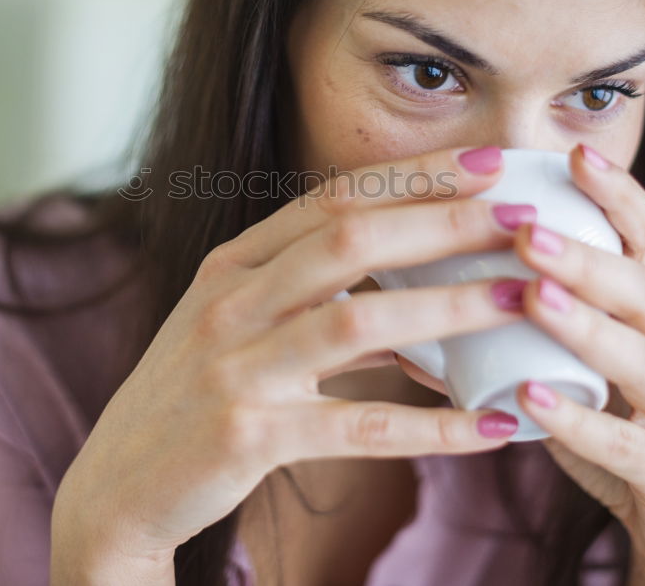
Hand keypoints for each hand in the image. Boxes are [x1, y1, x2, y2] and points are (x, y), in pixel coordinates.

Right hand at [51, 145, 539, 575]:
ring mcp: (235, 367)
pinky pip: (356, 425)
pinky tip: (492, 427)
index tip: (488, 161)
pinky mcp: (246, 436)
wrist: (120, 483)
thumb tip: (423, 293)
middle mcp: (231, 301)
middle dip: (443, 220)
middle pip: (349, 240)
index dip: (414, 176)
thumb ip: (317, 297)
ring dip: (449, 308)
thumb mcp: (239, 323)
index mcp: (234, 263)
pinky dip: (430, 426)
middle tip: (523, 215)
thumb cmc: (194, 393)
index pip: (333, 199)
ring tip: (524, 299)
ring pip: (358, 322)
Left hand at [507, 143, 644, 583]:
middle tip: (523, 228)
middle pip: (643, 287)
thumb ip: (523, 325)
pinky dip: (578, 421)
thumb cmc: (614, 425)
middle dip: (584, 253)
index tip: (571, 152)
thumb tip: (424, 289)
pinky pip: (628, 445)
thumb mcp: (580, 364)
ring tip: (530, 295)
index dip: (618, 194)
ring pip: (644, 359)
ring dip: (585, 323)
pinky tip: (530, 395)